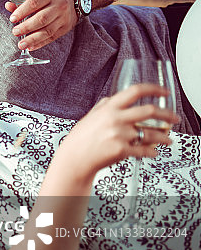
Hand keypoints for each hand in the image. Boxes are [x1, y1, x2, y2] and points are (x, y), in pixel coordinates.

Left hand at [5, 0, 77, 50]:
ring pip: (48, 31)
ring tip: (21, 45)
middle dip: (27, 27)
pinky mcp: (65, 28)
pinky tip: (31, 47)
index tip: (12, 19)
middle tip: (15, 32)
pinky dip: (40, 43)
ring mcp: (64, 18)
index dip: (22, 11)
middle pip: (42, 18)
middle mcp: (59, 5)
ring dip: (33, 39)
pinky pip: (52, 37)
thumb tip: (8, 6)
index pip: (35, 2)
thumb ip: (22, 0)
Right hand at [58, 84, 179, 179]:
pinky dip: (152, 152)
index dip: (153, 89)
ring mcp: (120, 135)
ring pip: (151, 133)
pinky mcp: (122, 150)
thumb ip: (103, 106)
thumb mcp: (89, 117)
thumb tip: (112, 99)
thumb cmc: (79, 140)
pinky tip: (154, 152)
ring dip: (164, 137)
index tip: (164, 91)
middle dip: (168, 114)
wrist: (74, 159)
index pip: (135, 91)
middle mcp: (116, 119)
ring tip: (167, 140)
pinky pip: (144, 150)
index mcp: (109, 108)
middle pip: (150, 111)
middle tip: (175, 118)